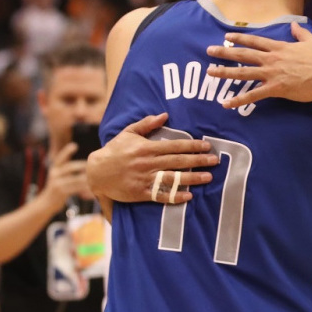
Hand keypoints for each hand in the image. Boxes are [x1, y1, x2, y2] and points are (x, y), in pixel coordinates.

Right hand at [39, 143, 91, 210]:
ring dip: (86, 178)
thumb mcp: (60, 176)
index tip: (74, 145)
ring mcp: (56, 183)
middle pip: (70, 167)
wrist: (47, 203)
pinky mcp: (60, 192)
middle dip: (82, 165)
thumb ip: (68, 170)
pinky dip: (85, 189)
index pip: (60, 158)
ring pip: (75, 178)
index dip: (66, 151)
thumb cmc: (59, 188)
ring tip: (96, 177)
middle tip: (92, 165)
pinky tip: (92, 189)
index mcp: (54, 168)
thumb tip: (86, 164)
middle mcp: (54, 174)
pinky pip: (75, 189)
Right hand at [87, 113, 216, 203]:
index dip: (192, 146)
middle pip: (178, 161)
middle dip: (198, 161)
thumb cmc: (115, 150)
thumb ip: (147, 124)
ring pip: (172, 178)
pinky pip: (160, 195)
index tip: (207, 146)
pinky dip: (175, 196)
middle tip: (215, 161)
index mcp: (147, 148)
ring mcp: (145, 179)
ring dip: (192, 178)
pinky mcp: (140, 193)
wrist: (96, 172)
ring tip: (208, 177)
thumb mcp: (129, 132)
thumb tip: (165, 115)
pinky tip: (189, 196)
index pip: (175, 146)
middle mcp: (148, 163)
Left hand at [205, 22, 311, 107]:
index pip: (255, 41)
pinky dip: (239, 100)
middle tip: (209, 51)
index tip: (227, 36)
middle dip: (225, 52)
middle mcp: (272, 59)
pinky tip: (226, 103)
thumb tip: (294, 25)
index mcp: (279, 47)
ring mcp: (272, 73)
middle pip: (243, 54)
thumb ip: (300, 33)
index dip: (240, 38)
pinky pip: (253, 95)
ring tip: (210, 72)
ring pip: (243, 72)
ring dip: (225, 72)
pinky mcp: (276, 88)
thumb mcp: (311, 41)